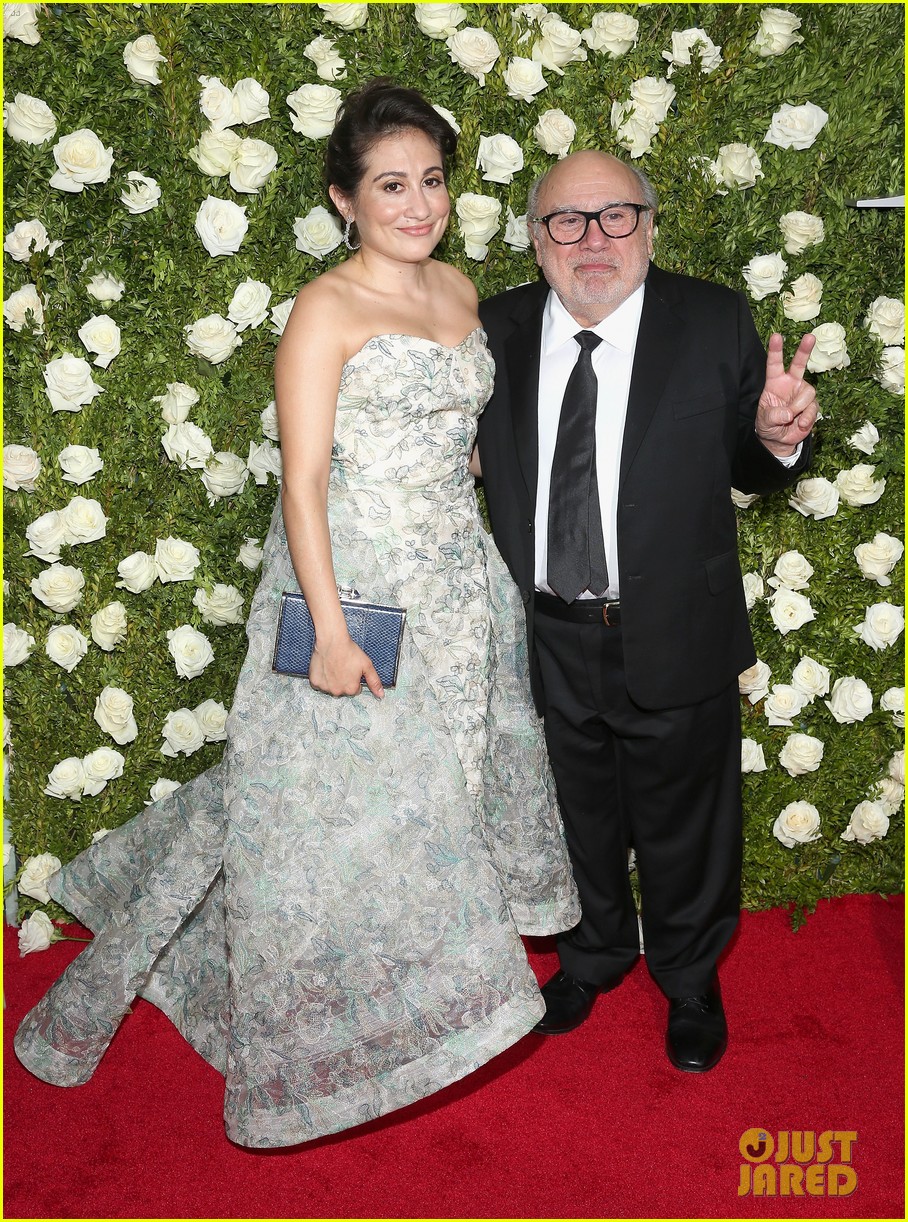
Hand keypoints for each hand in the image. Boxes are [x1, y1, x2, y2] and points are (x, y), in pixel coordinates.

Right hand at [309, 636, 383, 698]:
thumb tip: (381, 695)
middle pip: (342, 690)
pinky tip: (325, 667)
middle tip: (342, 666)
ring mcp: (325, 687)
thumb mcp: (367, 666)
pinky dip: (322, 678)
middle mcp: (337, 691)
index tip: (352, 669)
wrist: (332, 641)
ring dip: (332, 680)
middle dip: (343, 681)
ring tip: (334, 666)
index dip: (354, 679)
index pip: (355, 690)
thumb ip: (374, 682)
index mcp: (351, 689)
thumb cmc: (349, 651)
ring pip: (330, 687)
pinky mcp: (315, 682)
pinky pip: (319, 684)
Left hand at [755, 333, 817, 457]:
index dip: (775, 350)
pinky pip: (813, 408)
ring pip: (808, 393)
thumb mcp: (765, 421)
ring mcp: (802, 393)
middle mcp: (790, 383)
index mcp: (775, 382)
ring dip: (798, 408)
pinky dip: (806, 418)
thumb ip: (774, 415)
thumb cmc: (769, 425)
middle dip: (804, 350)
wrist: (780, 439)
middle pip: (799, 363)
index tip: (776, 336)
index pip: (774, 364)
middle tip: (810, 336)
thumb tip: (788, 413)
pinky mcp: (812, 405)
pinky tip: (800, 424)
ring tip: (791, 418)